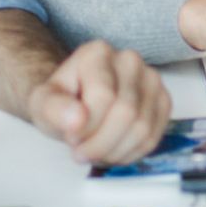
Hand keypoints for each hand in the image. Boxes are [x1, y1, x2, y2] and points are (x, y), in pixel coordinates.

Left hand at [29, 40, 171, 164]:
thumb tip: (77, 119)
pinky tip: (113, 151)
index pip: (103, 97)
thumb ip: (53, 109)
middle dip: (101, 144)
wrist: (76, 103)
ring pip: (143, 128)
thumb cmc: (61, 103)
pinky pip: (154, 137)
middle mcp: (130, 60)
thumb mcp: (42, 105)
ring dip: (115, 152)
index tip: (70, 137)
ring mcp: (151, 79)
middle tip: (82, 151)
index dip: (86, 128)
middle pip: (127, 114)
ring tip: (96, 152)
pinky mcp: (163, 100)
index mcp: (98, 53)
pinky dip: (131, 153)